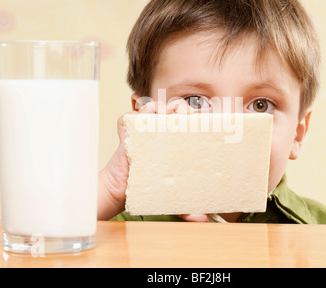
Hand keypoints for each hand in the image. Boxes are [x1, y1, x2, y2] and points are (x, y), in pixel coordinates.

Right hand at [97, 97, 207, 221]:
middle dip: (180, 107)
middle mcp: (159, 134)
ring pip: (152, 108)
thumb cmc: (148, 190)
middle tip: (184, 114)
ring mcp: (143, 132)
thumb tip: (202, 219)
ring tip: (166, 114)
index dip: (196, 117)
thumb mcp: (172, 197)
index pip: (187, 123)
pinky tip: (145, 117)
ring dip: (159, 107)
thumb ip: (187, 208)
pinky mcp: (127, 134)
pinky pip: (130, 116)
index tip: (204, 118)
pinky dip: (137, 113)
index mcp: (175, 143)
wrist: (122, 194)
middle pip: (172, 110)